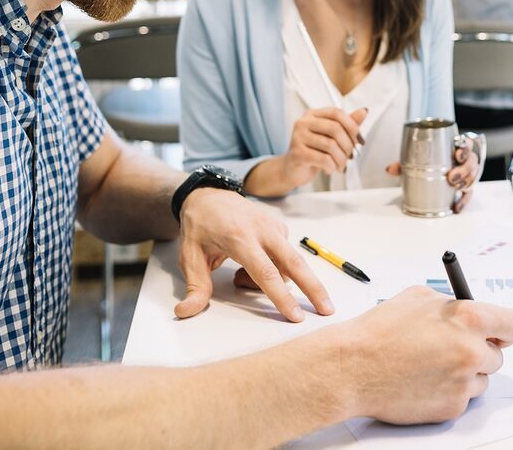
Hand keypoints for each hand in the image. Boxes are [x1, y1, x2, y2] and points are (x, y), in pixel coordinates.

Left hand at [173, 188, 332, 321]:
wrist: (209, 195)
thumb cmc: (199, 227)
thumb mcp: (190, 257)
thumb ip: (195, 287)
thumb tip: (185, 312)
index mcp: (240, 238)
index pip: (265, 273)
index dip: (281, 297)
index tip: (295, 316)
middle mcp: (263, 231)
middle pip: (295, 264)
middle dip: (313, 289)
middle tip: (327, 310)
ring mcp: (275, 227)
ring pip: (288, 264)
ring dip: (273, 281)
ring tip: (239, 276)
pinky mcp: (280, 227)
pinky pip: (285, 256)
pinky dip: (274, 268)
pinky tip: (251, 263)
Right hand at [281, 107, 367, 189]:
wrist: (293, 169)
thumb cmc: (314, 151)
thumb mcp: (331, 136)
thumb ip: (347, 124)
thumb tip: (363, 111)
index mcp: (312, 115)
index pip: (336, 113)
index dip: (352, 126)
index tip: (358, 140)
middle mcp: (303, 123)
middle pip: (335, 128)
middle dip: (348, 145)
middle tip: (350, 156)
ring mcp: (298, 137)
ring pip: (331, 145)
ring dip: (341, 159)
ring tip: (340, 165)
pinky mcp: (297, 154)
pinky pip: (323, 159)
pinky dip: (332, 166)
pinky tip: (329, 169)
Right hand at [326, 286, 512, 423]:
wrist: (353, 368)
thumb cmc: (381, 330)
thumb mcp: (421, 297)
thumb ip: (455, 304)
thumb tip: (474, 313)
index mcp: (470, 319)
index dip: (512, 328)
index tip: (506, 331)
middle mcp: (472, 352)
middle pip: (498, 355)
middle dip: (479, 349)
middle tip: (451, 346)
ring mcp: (463, 383)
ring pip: (482, 378)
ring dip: (465, 372)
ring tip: (431, 363)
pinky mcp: (452, 407)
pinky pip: (463, 397)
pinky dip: (449, 390)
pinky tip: (424, 379)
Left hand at [383, 140, 478, 212]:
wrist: (436, 171)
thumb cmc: (430, 161)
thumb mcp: (417, 160)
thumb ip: (404, 163)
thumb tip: (390, 169)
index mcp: (455, 148)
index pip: (465, 144)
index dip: (464, 149)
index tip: (457, 155)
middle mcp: (465, 161)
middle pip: (471, 163)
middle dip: (463, 170)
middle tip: (452, 177)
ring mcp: (468, 174)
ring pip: (472, 178)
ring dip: (465, 183)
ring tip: (455, 188)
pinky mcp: (467, 188)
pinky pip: (469, 195)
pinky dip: (463, 201)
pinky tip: (456, 207)